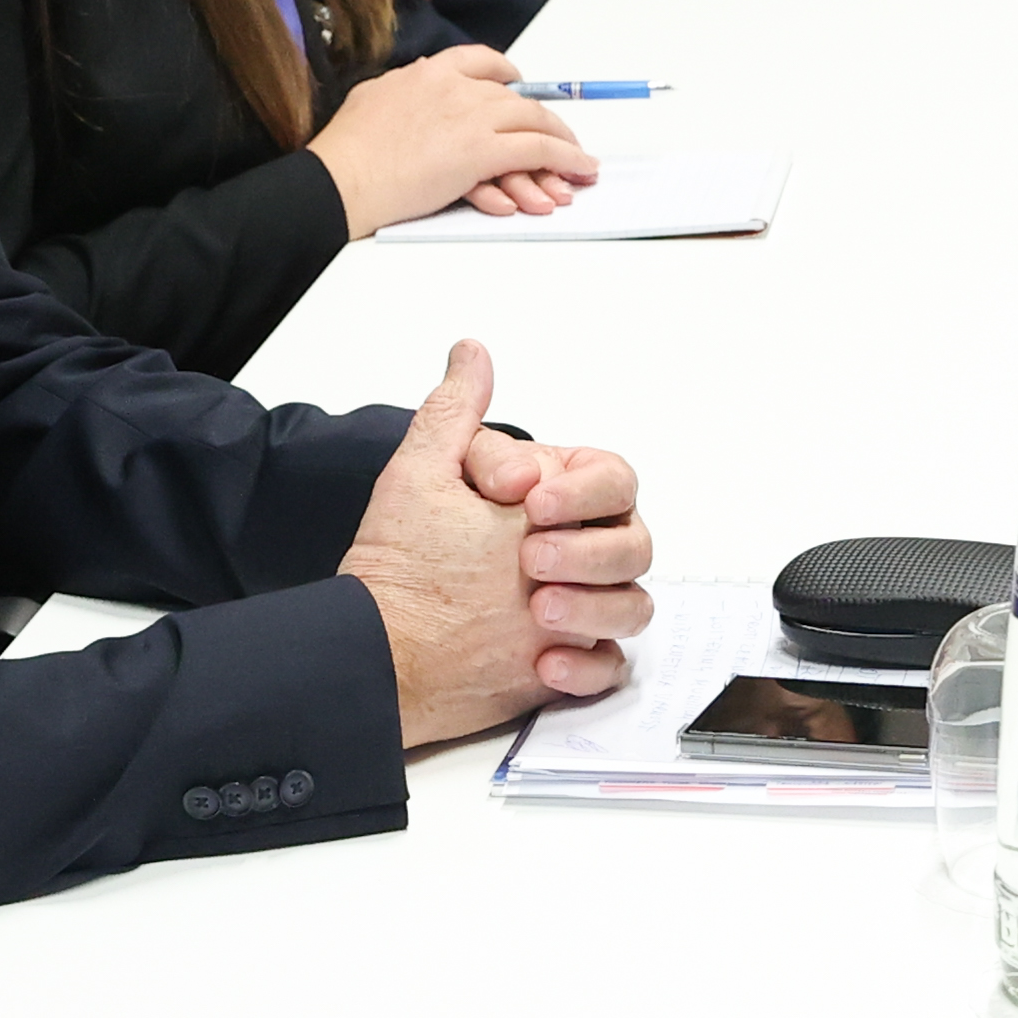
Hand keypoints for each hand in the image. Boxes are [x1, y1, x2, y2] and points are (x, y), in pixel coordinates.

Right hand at [307, 46, 598, 238]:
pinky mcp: (482, 152)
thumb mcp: (371, 100)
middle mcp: (456, 89)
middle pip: (517, 99)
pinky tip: (579, 168)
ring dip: (564, 144)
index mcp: (428, 74)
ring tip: (581, 160)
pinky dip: (565, 160)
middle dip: (545, 120)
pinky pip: (538, 151)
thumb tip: (411, 85)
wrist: (339, 181)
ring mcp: (471, 119)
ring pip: (536, 123)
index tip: (518, 85)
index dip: (507, 76)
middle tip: (560, 137)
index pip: (480, 62)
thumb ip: (400, 90)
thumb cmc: (345, 152)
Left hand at [340, 344, 656, 742]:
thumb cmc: (402, 562)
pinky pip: (612, 665)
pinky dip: (587, 665)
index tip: (530, 504)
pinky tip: (545, 663)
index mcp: (555, 500)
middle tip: (529, 562)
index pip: (612, 480)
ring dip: (594, 608)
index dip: (582, 492)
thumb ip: (455, 412)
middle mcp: (576, 551)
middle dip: (589, 553)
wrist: (381, 653)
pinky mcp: (573, 661)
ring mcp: (580, 608)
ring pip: (634, 604)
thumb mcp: (422, 477)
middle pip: (635, 543)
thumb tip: (470, 351)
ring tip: (537, 614)